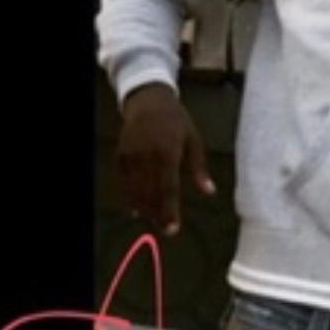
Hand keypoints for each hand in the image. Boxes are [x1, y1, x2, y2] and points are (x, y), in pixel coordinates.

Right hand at [117, 82, 215, 235]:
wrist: (148, 101)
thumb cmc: (176, 121)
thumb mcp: (193, 139)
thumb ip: (199, 168)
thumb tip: (209, 192)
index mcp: (168, 150)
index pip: (168, 187)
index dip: (169, 210)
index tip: (173, 229)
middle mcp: (147, 154)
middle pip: (150, 193)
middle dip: (157, 214)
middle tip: (166, 229)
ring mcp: (131, 155)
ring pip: (135, 191)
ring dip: (144, 208)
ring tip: (154, 221)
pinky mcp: (120, 156)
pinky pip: (123, 183)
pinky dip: (129, 198)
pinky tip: (136, 209)